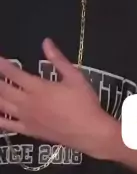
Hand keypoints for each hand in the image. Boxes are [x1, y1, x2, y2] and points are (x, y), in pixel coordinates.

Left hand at [0, 39, 116, 158]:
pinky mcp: (28, 130)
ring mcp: (26, 118)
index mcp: (39, 88)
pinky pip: (7, 125)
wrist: (89, 131)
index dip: (3, 65)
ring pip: (2, 106)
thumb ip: (58, 60)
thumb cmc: (84, 103)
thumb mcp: (75, 77)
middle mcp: (28, 102)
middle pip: (3, 89)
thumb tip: (46, 42)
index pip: (14, 74)